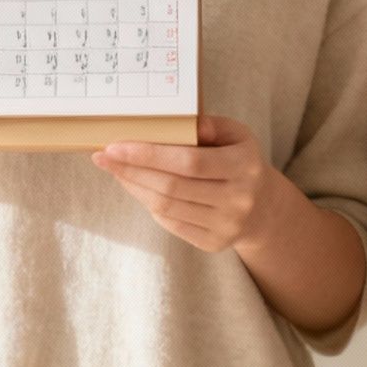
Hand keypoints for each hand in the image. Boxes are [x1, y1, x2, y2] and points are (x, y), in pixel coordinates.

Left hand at [94, 115, 278, 252]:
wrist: (263, 208)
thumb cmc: (240, 161)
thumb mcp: (236, 135)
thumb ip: (208, 125)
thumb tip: (172, 123)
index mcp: (244, 165)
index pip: (189, 162)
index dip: (149, 155)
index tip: (115, 146)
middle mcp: (238, 198)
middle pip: (171, 186)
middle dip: (131, 170)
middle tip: (103, 157)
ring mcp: (226, 225)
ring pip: (165, 207)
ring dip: (134, 187)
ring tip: (116, 170)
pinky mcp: (213, 243)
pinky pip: (170, 223)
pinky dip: (148, 204)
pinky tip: (138, 188)